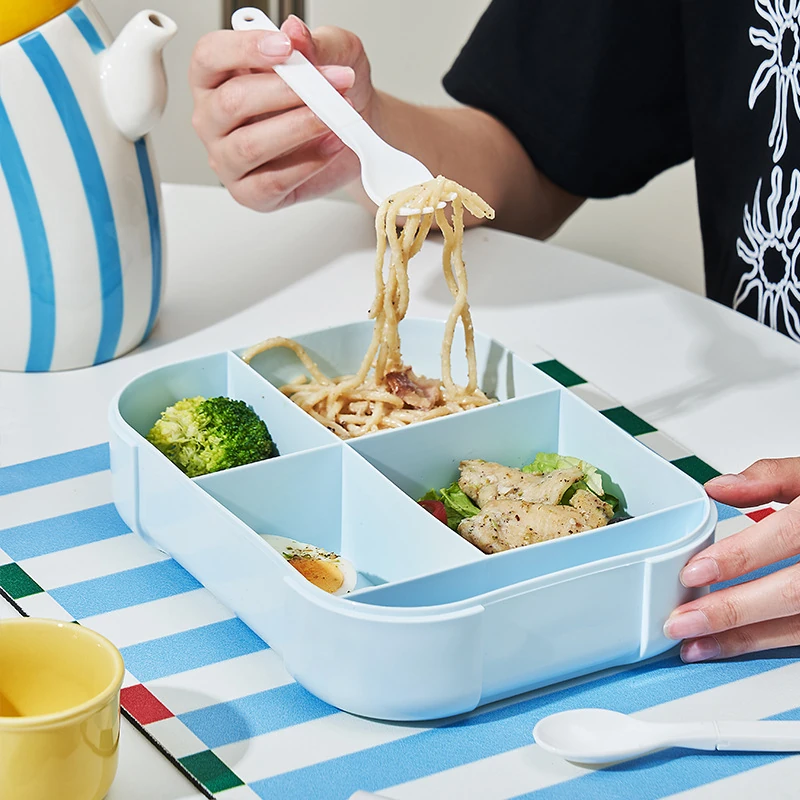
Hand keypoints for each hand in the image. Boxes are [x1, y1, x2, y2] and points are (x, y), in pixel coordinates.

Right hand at [190, 15, 376, 210]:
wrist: (355, 132)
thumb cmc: (330, 92)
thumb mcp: (333, 54)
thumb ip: (314, 44)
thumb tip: (296, 32)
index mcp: (215, 77)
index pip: (210, 56)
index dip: (245, 48)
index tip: (286, 47)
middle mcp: (213, 118)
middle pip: (232, 101)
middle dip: (286, 92)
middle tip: (328, 85)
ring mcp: (227, 158)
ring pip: (250, 145)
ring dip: (298, 128)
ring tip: (333, 117)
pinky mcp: (250, 193)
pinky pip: (272, 181)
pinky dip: (308, 163)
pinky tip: (332, 144)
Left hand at [664, 458, 799, 661]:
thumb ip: (773, 477)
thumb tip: (719, 487)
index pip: (787, 536)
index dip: (739, 556)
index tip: (695, 572)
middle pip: (792, 594)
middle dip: (732, 612)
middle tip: (683, 621)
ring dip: (746, 640)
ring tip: (698, 645)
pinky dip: (772, 642)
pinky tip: (739, 644)